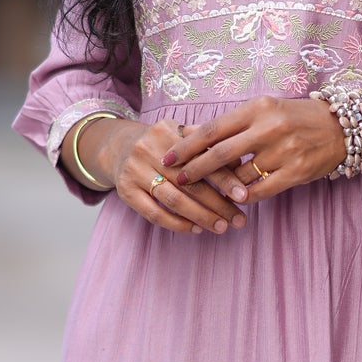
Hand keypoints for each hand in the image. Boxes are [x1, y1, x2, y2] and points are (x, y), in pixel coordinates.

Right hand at [90, 117, 251, 234]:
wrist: (117, 146)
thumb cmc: (161, 145)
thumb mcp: (179, 135)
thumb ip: (207, 147)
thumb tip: (241, 164)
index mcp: (168, 132)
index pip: (202, 158)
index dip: (226, 178)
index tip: (245, 195)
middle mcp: (149, 149)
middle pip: (190, 181)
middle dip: (218, 204)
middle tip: (239, 220)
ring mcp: (135, 170)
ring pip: (174, 199)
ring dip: (201, 217)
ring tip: (221, 227)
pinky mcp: (125, 190)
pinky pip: (154, 213)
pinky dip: (177, 224)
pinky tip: (195, 230)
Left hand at [161, 96, 345, 198]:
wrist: (341, 127)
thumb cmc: (296, 118)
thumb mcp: (266, 110)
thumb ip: (235, 124)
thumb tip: (194, 137)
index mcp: (257, 108)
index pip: (213, 129)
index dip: (187, 145)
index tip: (168, 157)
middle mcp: (269, 128)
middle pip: (220, 153)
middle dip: (194, 169)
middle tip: (177, 179)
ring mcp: (284, 151)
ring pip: (241, 176)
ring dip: (222, 187)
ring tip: (208, 193)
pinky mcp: (296, 172)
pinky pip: (262, 191)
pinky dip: (246, 196)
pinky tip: (237, 199)